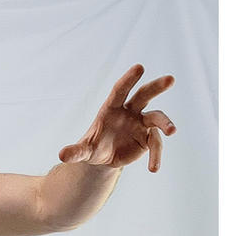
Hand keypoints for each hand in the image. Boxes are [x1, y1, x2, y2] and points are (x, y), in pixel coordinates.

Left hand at [59, 65, 174, 172]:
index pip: (120, 91)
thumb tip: (62, 155)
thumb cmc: (92, 148)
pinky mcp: (148, 137)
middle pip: (144, 95)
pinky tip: (153, 168)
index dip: (129, 79)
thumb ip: (74, 152)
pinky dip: (156, 155)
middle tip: (170, 79)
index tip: (140, 67)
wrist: (103, 159)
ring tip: (172, 131)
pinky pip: (155, 144)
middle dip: (156, 87)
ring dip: (165, 123)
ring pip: (157, 117)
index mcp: (111, 109)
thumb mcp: (83, 152)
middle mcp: (129, 112)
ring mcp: (141, 123)